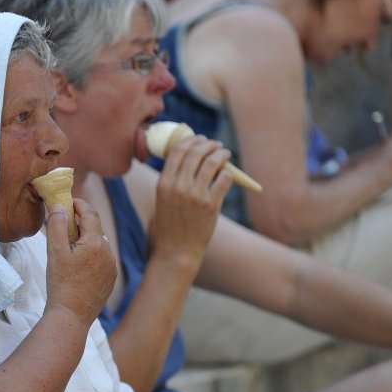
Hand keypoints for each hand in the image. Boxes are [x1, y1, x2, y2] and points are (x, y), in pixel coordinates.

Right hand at [44, 200, 115, 328]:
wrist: (71, 316)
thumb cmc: (61, 284)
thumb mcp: (55, 252)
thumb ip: (56, 225)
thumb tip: (59, 206)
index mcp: (95, 243)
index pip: (89, 213)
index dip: (78, 204)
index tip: (67, 201)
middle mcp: (108, 252)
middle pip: (95, 227)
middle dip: (80, 221)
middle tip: (63, 222)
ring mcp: (111, 267)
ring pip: (99, 243)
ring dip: (85, 239)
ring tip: (68, 246)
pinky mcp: (110, 279)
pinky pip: (102, 258)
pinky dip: (91, 254)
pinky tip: (77, 264)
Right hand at [150, 135, 232, 263]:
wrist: (176, 252)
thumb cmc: (169, 226)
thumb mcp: (162, 200)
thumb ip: (172, 180)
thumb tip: (189, 159)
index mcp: (163, 183)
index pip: (177, 151)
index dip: (190, 140)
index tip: (199, 138)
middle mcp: (178, 186)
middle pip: (196, 153)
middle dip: (208, 144)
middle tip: (215, 144)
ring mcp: (196, 195)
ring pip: (212, 162)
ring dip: (221, 154)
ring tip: (225, 153)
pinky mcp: (211, 205)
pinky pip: (224, 179)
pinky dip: (227, 173)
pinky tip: (228, 174)